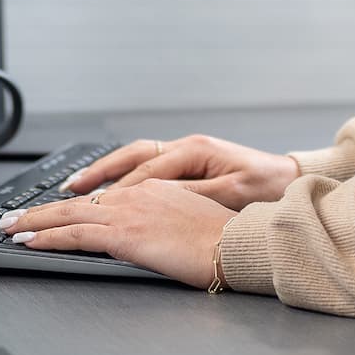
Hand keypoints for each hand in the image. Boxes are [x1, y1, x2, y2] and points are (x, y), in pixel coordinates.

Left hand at [0, 179, 233, 286]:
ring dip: (34, 220)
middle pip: (78, 202)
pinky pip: (74, 234)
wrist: (234, 244)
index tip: (54, 211)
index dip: (73, 205)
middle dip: (41, 209)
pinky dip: (47, 236)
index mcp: (154, 188)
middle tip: (14, 216)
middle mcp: (136, 194)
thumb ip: (163, 220)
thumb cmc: (221, 239)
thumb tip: (149, 232)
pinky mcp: (123, 234)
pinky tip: (30, 241)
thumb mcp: (190, 219)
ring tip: (10, 227)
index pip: (102, 197)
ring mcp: (128, 213)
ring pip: (68, 214)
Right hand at [61, 134, 300, 209]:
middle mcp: (185, 148)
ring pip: (134, 159)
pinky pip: (146, 167)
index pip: (145, 171)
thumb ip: (191, 195)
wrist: (289, 180)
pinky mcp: (188, 165)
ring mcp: (185, 154)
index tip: (91, 206)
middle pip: (130, 157)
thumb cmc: (267, 187)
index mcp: (195, 151)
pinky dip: (121, 177)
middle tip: (66, 191)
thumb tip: (154, 198)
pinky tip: (106, 189)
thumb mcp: (231, 194)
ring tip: (74, 187)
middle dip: (96, 174)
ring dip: (104, 173)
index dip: (116, 190)